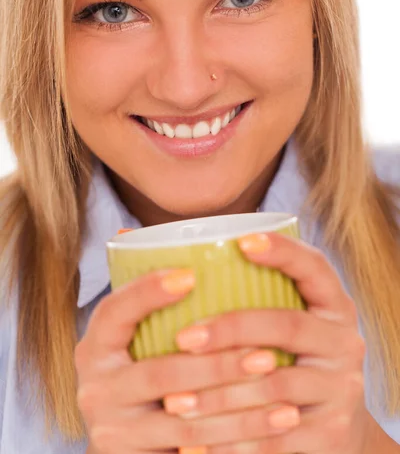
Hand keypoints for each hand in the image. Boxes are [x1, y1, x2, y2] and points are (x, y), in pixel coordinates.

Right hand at [76, 268, 294, 453]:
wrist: (133, 443)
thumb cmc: (147, 371)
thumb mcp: (138, 338)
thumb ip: (149, 300)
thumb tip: (145, 233)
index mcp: (97, 345)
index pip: (114, 311)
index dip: (148, 291)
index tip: (191, 275)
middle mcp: (95, 385)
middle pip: (160, 370)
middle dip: (217, 360)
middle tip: (265, 350)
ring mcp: (113, 427)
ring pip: (184, 414)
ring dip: (239, 400)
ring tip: (279, 382)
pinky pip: (195, 449)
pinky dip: (240, 436)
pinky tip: (278, 421)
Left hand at [171, 232, 368, 453]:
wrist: (332, 427)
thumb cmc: (291, 359)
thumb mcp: (290, 322)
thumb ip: (257, 294)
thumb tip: (162, 248)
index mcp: (334, 306)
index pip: (315, 267)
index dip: (283, 251)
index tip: (243, 240)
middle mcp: (345, 342)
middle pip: (286, 325)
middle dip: (230, 328)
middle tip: (183, 338)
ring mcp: (342, 389)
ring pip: (274, 386)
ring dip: (219, 393)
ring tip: (174, 400)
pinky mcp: (331, 433)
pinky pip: (276, 438)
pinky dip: (233, 440)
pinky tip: (195, 439)